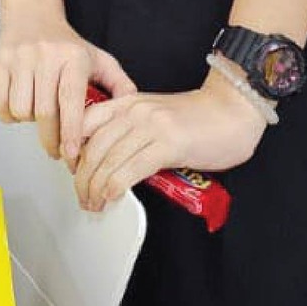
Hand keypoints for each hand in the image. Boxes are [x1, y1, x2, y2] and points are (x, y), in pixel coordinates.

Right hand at [0, 11, 133, 164]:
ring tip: (39, 113)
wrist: (32, 14)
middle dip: (50, 139)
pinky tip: (21, 106)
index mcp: (73, 57)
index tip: (71, 153)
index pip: (70, 100)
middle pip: (44, 112)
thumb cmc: (65, 43)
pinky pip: (0, 103)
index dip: (71, 131)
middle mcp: (46, 55)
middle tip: (57, 148)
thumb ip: (119, 84)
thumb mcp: (98, 59)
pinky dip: (9, 114)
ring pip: (21, 110)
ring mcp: (20, 58)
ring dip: (29, 122)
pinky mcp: (0, 62)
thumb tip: (131, 108)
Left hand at [70, 72, 267, 211]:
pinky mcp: (168, 144)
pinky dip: (115, 187)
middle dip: (81, 178)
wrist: (233, 110)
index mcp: (129, 102)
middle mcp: (135, 111)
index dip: (73, 151)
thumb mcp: (155, 117)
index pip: (85, 123)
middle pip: (92, 147)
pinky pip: (130, 169)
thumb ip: (131, 132)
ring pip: (107, 161)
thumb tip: (108, 163)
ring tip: (94, 203)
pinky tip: (111, 197)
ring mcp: (151, 126)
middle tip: (83, 196)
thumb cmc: (200, 118)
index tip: (73, 171)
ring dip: (95, 189)